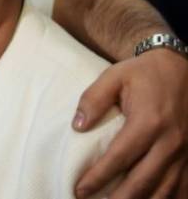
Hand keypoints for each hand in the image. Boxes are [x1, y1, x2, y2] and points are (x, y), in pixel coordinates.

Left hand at [72, 49, 187, 198]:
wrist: (182, 66)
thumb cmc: (143, 73)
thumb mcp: (114, 76)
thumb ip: (93, 99)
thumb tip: (77, 126)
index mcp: (148, 122)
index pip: (119, 158)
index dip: (98, 177)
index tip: (80, 190)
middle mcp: (170, 142)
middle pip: (142, 182)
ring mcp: (184, 152)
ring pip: (164, 190)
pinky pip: (182, 187)